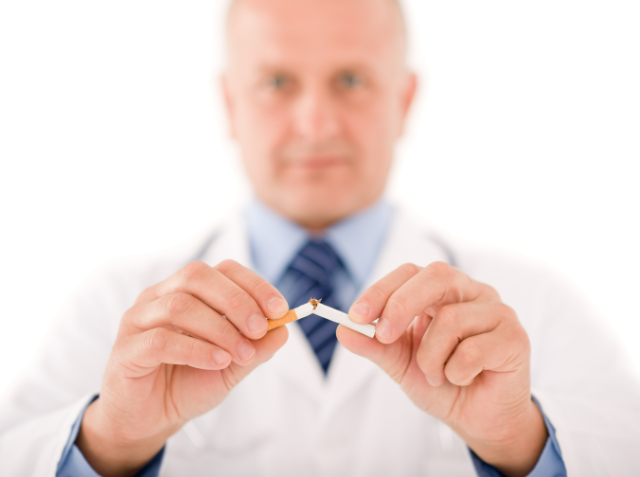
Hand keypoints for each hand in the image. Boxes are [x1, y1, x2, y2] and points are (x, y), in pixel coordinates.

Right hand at [77, 260, 288, 476]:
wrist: (150, 419)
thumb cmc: (188, 383)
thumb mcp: (232, 366)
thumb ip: (256, 347)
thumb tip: (284, 328)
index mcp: (188, 291)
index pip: (223, 270)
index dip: (253, 285)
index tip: (279, 309)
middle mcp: (160, 296)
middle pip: (198, 277)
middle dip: (237, 301)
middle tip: (260, 329)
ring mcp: (138, 319)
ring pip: (180, 305)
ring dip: (219, 329)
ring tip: (240, 353)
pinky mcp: (126, 349)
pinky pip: (160, 340)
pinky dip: (196, 349)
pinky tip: (217, 361)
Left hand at [338, 262, 546, 476]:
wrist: (480, 420)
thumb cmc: (443, 383)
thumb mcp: (402, 364)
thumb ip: (376, 345)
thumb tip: (344, 330)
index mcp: (443, 292)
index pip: (410, 273)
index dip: (382, 290)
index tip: (356, 316)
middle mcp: (472, 293)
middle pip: (436, 277)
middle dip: (402, 305)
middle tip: (385, 337)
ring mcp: (497, 312)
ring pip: (451, 320)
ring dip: (431, 358)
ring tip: (437, 375)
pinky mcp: (515, 338)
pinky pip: (473, 350)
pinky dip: (456, 372)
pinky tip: (462, 379)